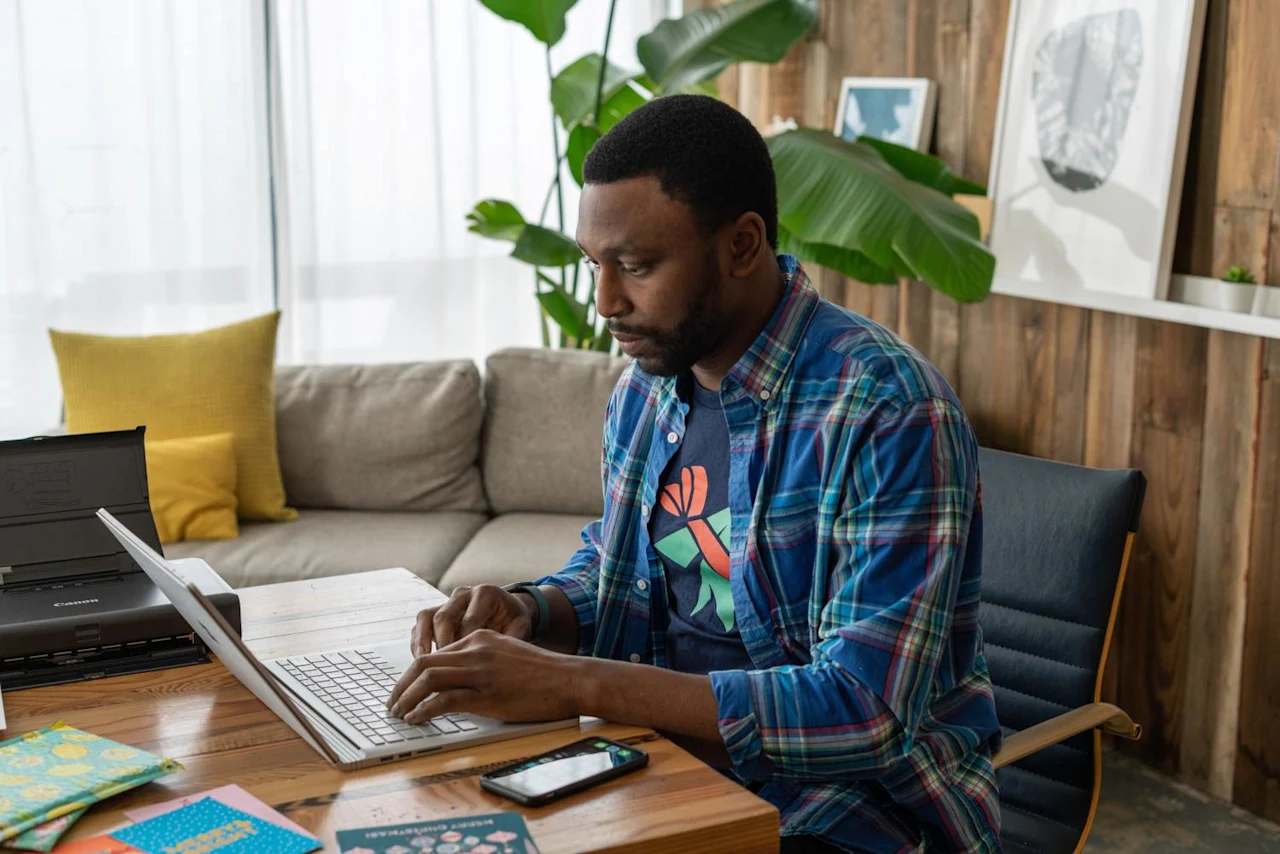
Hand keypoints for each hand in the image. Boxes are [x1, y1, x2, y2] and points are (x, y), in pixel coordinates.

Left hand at [387, 629, 581, 723]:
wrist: (570, 679)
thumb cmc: (543, 674)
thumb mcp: (507, 656)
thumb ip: (481, 662)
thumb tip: (453, 684)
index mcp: (480, 637)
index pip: (434, 653)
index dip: (412, 674)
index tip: (403, 690)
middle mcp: (476, 649)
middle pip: (424, 663)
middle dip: (401, 686)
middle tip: (392, 703)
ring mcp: (481, 671)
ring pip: (428, 679)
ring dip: (407, 698)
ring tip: (399, 713)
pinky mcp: (487, 694)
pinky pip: (445, 700)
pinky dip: (425, 711)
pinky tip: (417, 719)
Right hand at [410, 584, 534, 656]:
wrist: (507, 610)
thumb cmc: (514, 621)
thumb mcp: (520, 628)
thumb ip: (511, 640)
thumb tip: (501, 663)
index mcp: (485, 594)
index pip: (470, 620)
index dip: (464, 644)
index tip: (463, 666)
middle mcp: (463, 594)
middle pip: (444, 616)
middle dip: (442, 644)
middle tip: (441, 667)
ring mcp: (447, 602)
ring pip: (426, 617)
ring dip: (422, 642)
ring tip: (421, 664)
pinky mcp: (435, 612)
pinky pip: (420, 625)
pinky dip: (417, 643)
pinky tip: (420, 662)